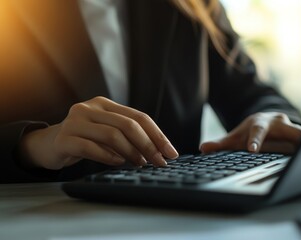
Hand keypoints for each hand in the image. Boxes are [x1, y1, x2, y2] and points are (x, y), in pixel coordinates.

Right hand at [19, 96, 177, 169]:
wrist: (48, 144)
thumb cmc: (85, 139)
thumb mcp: (106, 131)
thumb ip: (127, 135)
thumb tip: (158, 150)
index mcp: (104, 104)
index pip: (138, 116)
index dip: (157, 135)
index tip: (170, 151)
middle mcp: (90, 108)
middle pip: (127, 125)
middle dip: (148, 145)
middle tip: (159, 161)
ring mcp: (75, 122)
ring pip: (112, 135)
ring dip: (131, 152)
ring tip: (140, 163)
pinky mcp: (64, 138)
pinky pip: (91, 148)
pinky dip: (108, 157)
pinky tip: (118, 162)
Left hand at [200, 112, 300, 153]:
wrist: (266, 122)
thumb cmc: (249, 131)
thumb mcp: (235, 137)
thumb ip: (220, 144)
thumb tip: (202, 148)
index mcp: (261, 122)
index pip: (258, 130)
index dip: (255, 139)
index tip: (252, 149)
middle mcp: (280, 124)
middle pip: (289, 131)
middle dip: (296, 138)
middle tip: (300, 147)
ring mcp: (293, 130)